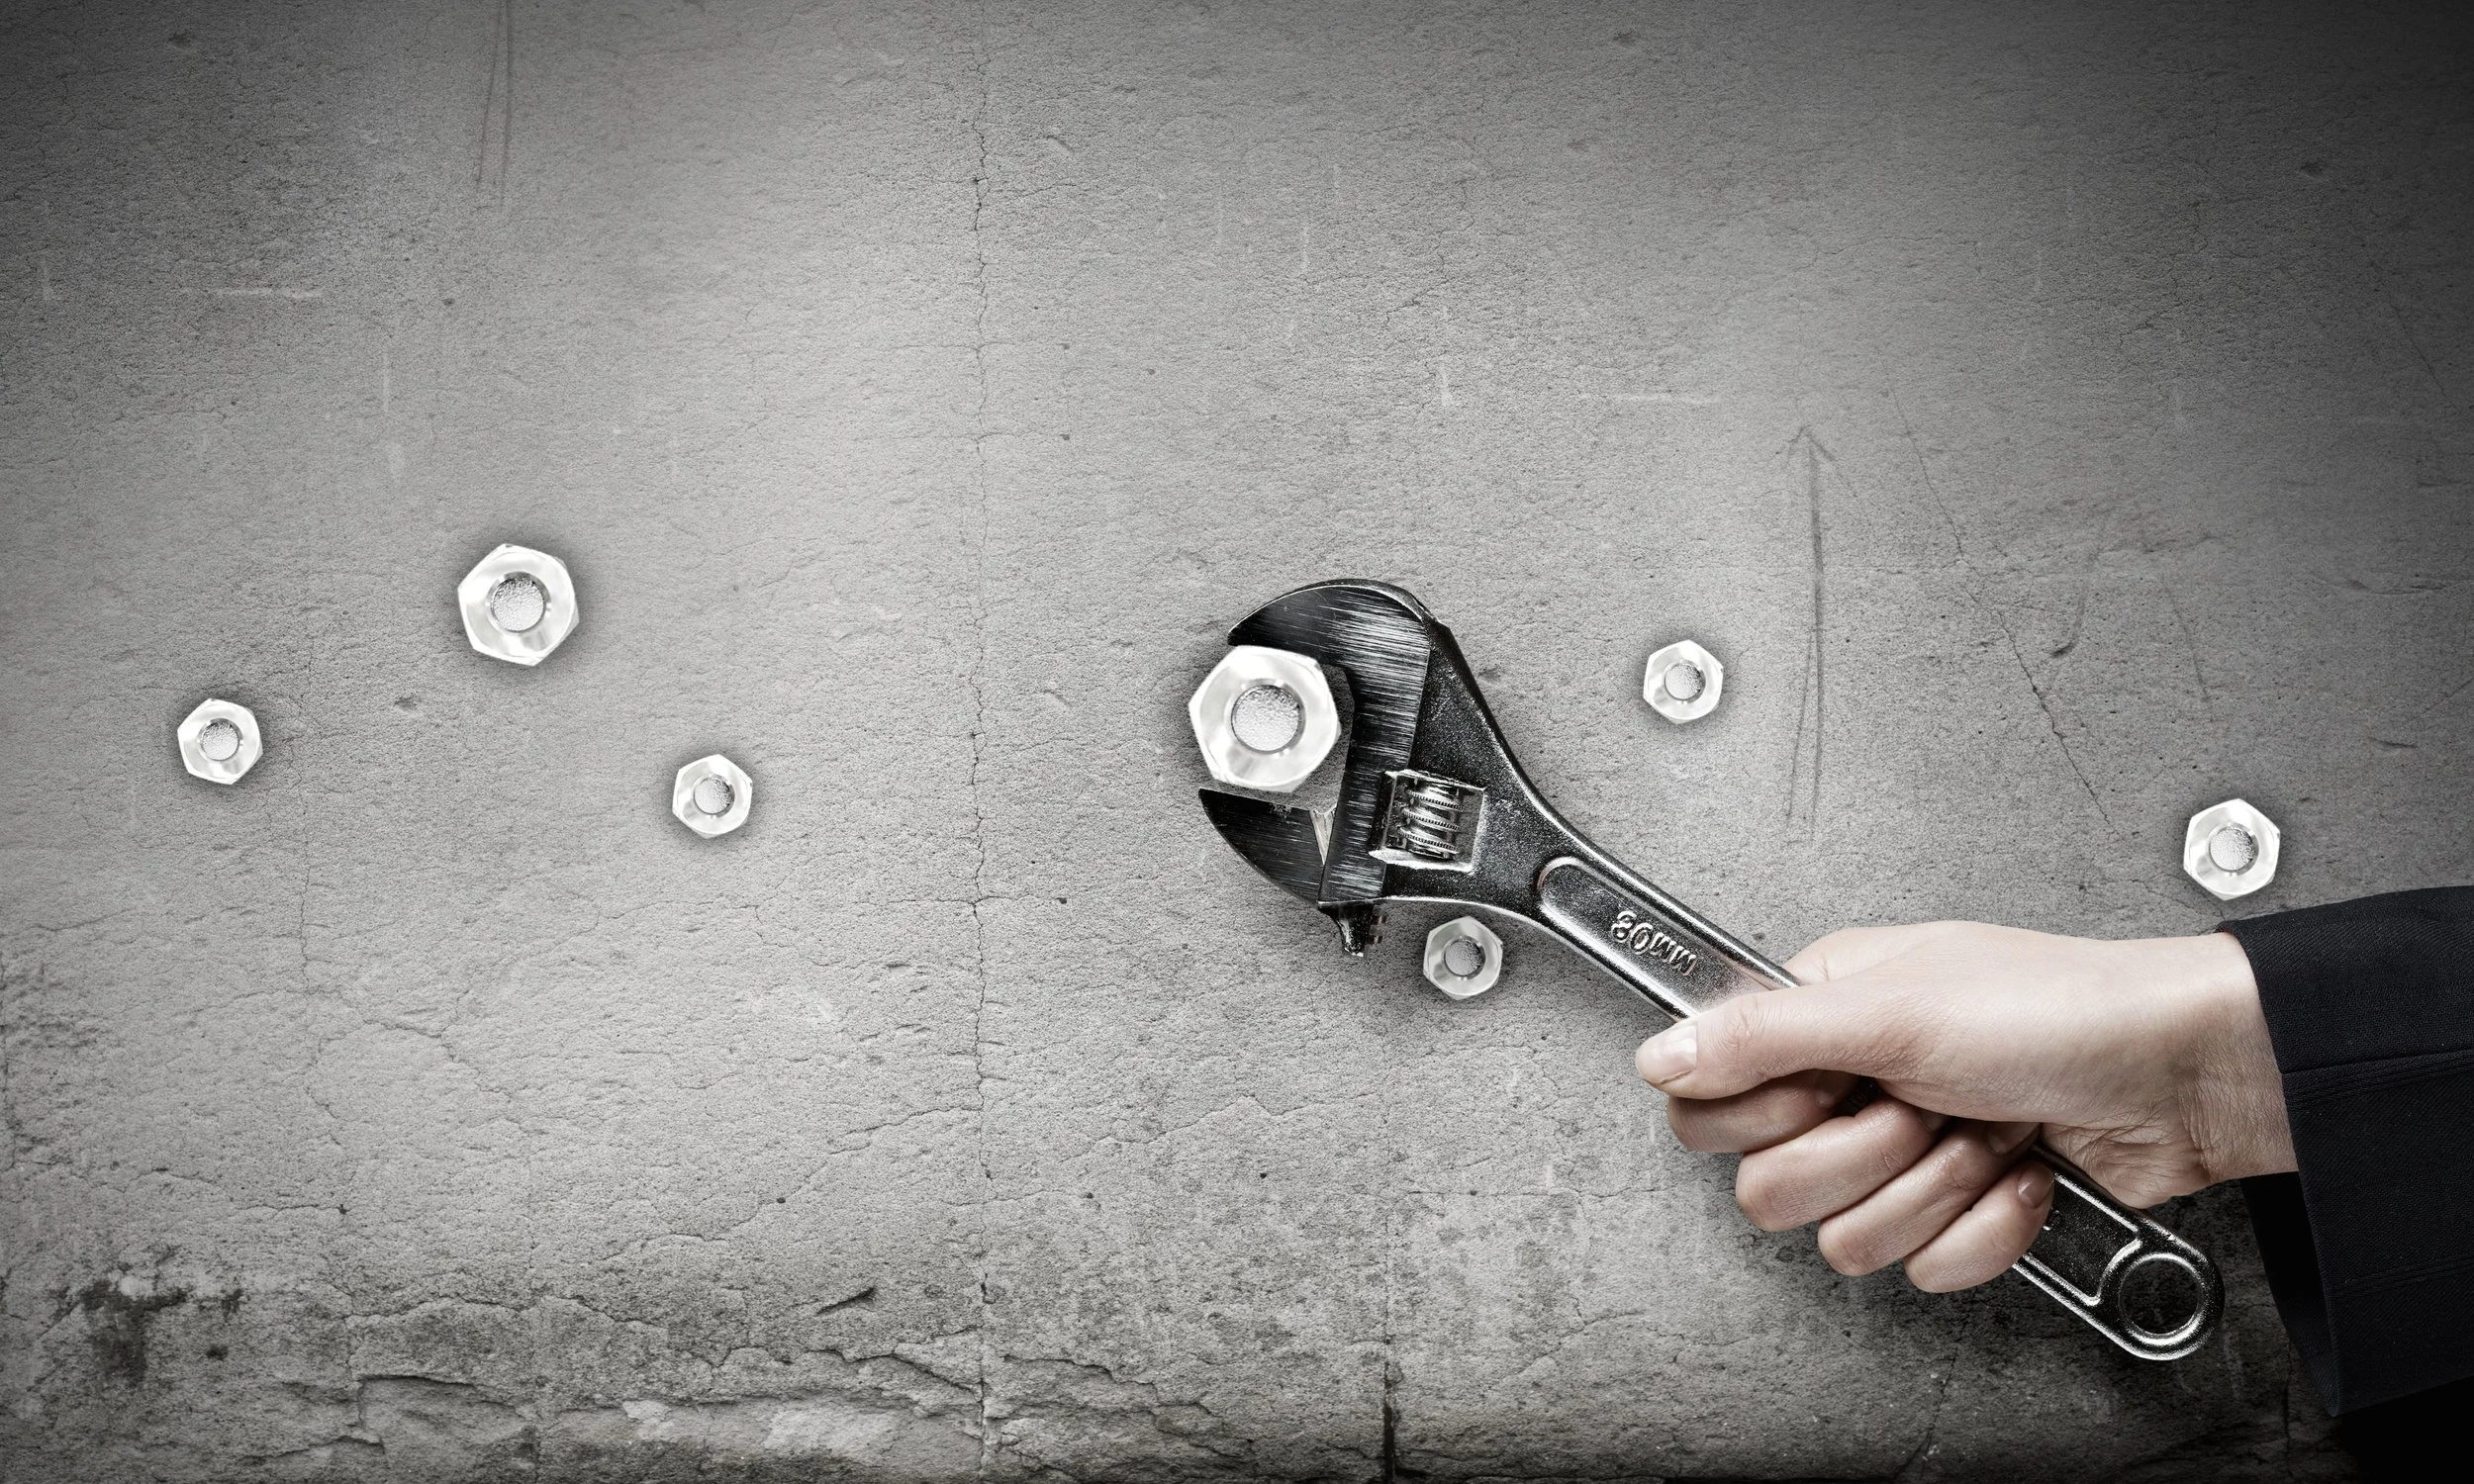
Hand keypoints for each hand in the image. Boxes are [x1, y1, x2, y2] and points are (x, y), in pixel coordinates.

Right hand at [1633, 922, 2292, 1291]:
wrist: (2184, 1078)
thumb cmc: (2061, 1010)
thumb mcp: (1894, 1009)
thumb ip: (1760, 1036)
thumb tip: (1657, 1053)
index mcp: (1819, 1013)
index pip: (1713, 1099)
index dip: (1766, 1112)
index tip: (1829, 1086)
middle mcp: (1849, 1082)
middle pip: (1770, 1186)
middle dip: (1862, 1158)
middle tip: (1918, 1108)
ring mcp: (1904, 1151)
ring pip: (1845, 1238)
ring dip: (1933, 1190)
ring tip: (1984, 1132)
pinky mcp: (1956, 1210)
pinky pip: (1921, 1267)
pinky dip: (1984, 1227)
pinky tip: (2019, 1173)